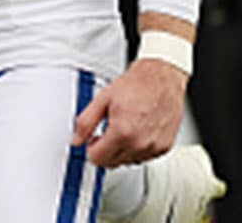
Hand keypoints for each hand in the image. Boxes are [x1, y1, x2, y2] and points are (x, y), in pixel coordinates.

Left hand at [72, 58, 187, 167]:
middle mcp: (140, 143)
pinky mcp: (164, 147)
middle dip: (106, 149)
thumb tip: (77, 140)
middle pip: (112, 163)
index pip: (97, 159)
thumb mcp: (103, 98)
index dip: (92, 147)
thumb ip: (86, 122)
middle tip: (109, 130)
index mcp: (122, 132)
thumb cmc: (138, 84)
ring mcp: (154, 147)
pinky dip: (139, 148)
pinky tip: (139, 130)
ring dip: (123, 149)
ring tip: (127, 126)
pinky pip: (144, 157)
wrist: (163, 77)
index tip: (95, 138)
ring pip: (128, 162)